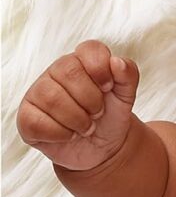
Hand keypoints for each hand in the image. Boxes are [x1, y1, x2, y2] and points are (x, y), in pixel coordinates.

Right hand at [16, 40, 139, 170]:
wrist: (103, 147)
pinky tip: (70, 135)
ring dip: (78, 119)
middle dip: (91, 99)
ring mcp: (37, 93)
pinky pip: (37, 122)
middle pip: (68, 72)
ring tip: (87, 127)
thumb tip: (116, 62)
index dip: (101, 69)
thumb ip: (128, 75)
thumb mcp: (126, 96)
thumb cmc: (111, 115)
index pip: (89, 49)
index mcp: (81, 61)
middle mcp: (56, 72)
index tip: (108, 87)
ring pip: (51, 98)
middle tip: (98, 113)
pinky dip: (61, 133)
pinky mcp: (27, 117)